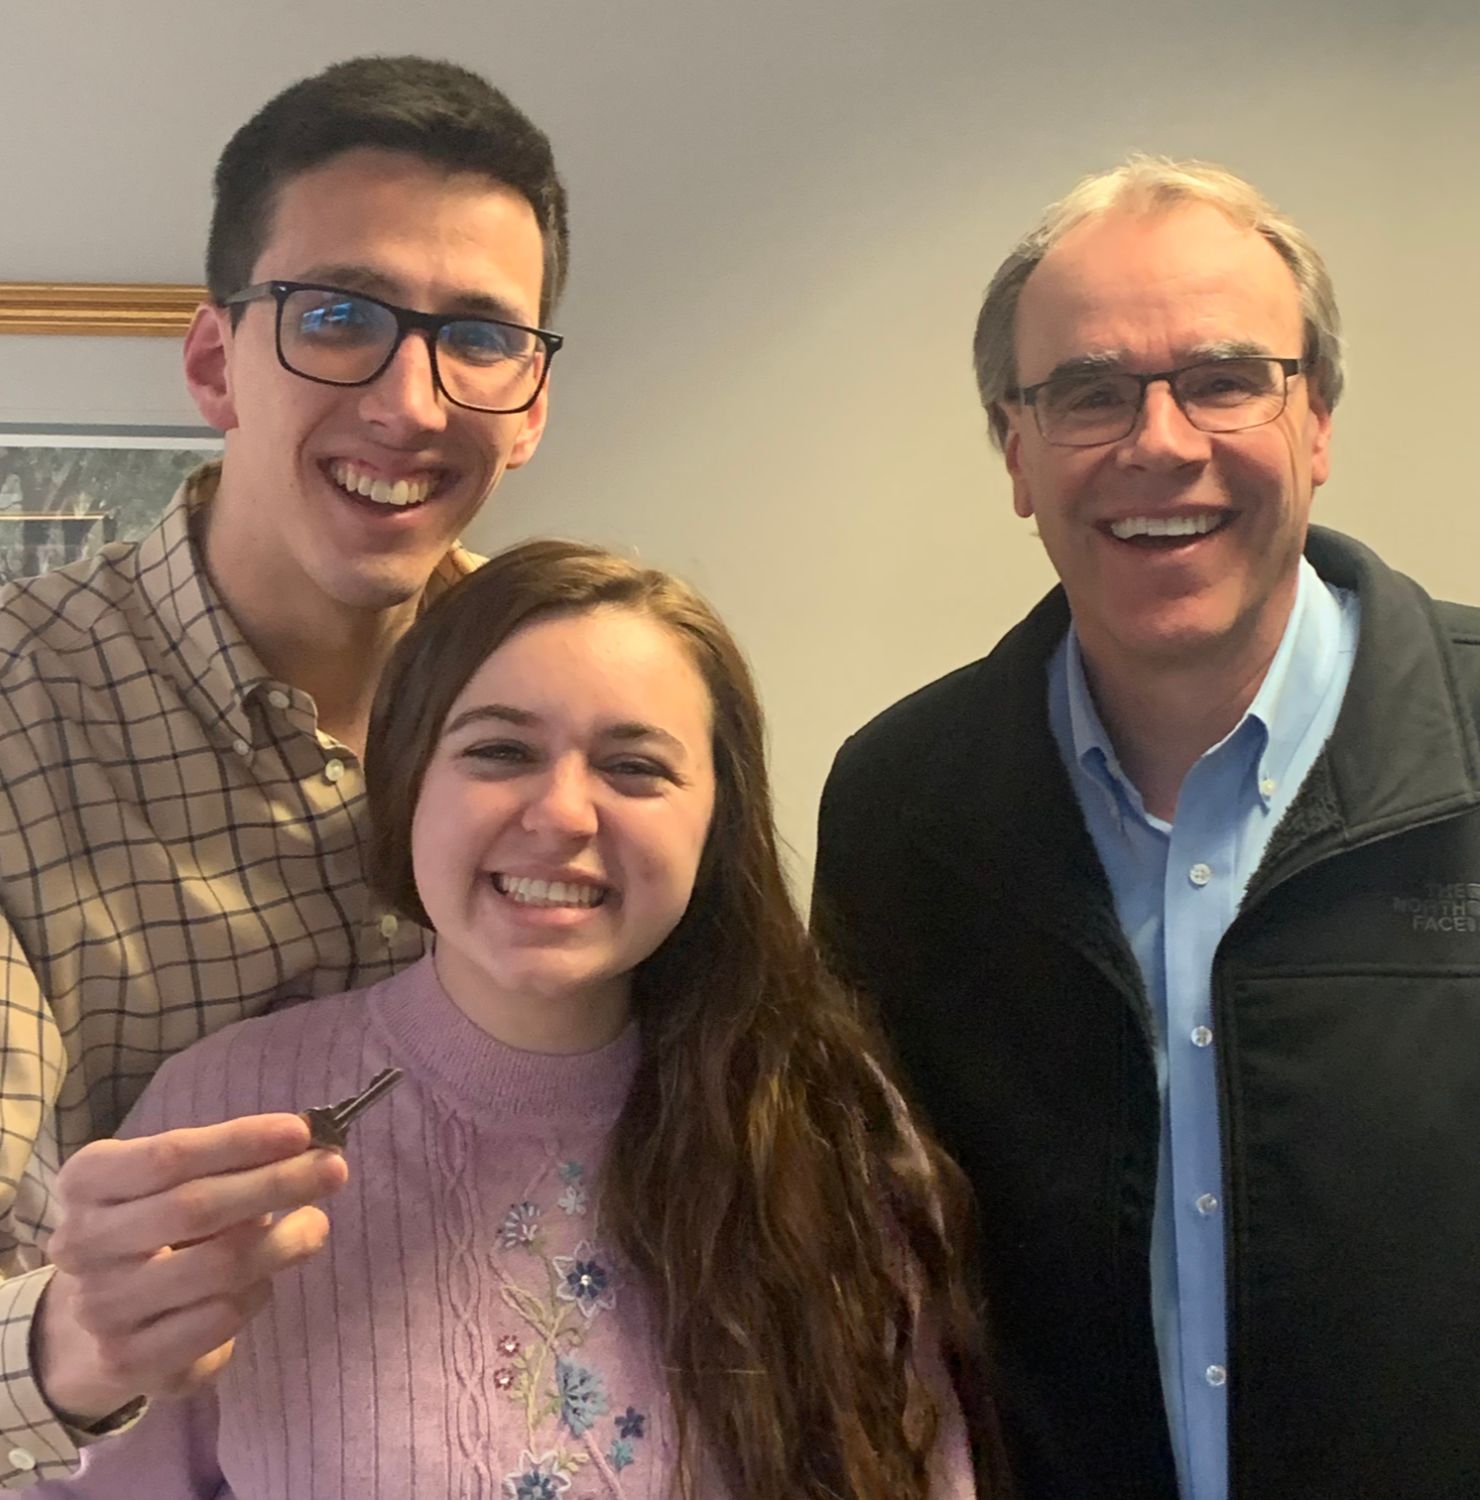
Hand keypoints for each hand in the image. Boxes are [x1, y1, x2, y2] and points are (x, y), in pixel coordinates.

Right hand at [35, 1114, 346, 1423]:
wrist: (99, 1316)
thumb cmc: (154, 1224)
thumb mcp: (176, 1180)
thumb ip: (230, 1161)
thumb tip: (308, 1148)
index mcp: (87, 1181)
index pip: (170, 1155)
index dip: (241, 1141)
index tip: (302, 1132)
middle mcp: (81, 1244)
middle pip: (194, 1207)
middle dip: (275, 1184)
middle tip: (333, 1170)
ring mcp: (99, 1308)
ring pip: (216, 1267)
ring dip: (282, 1242)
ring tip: (315, 1224)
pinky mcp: (127, 1361)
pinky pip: (219, 1319)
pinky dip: (257, 1292)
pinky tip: (265, 1278)